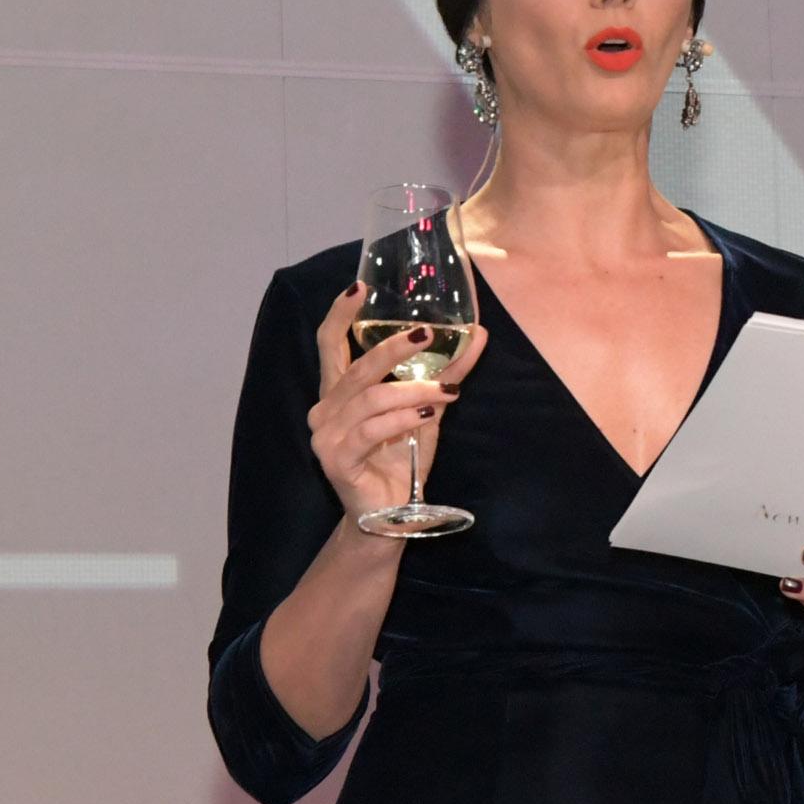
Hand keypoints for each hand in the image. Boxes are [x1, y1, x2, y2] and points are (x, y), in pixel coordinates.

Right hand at [306, 283, 487, 526]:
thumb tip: (478, 333)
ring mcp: (326, 435)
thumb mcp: (426, 407)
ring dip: (413, 389)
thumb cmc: (401, 458)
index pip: (330, 345)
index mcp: (339, 392)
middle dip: (393, 347)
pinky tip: (428, 412)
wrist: (391, 516)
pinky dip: (404, 417)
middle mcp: (325, 409)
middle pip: (357, 367)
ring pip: (372, 397)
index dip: (340, 315)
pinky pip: (373, 429)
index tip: (359, 288)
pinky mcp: (336, 458)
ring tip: (446, 390)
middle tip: (427, 334)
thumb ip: (446, 371)